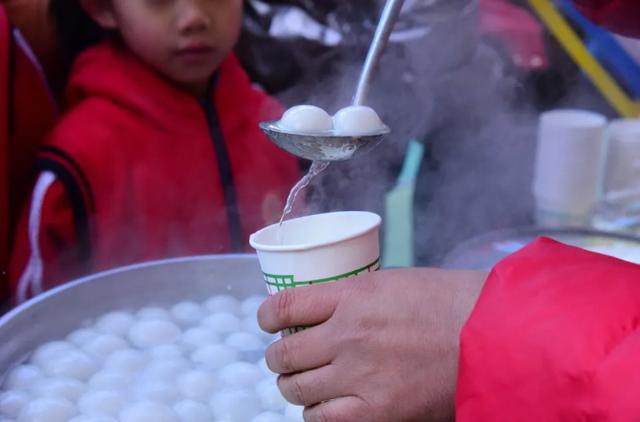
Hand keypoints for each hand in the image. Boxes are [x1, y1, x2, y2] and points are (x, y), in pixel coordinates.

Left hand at [258, 268, 486, 421]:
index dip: (266, 317)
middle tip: (287, 358)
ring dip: (293, 387)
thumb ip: (352, 297)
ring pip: (296, 390)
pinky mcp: (376, 412)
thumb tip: (322, 311)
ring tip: (304, 384)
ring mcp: (359, 376)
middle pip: (283, 355)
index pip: (283, 307)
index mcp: (351, 297)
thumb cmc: (449, 302)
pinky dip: (316, 414)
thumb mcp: (393, 283)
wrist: (492, 336)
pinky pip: (323, 420)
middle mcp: (347, 336)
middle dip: (278, 358)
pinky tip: (325, 407)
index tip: (267, 322)